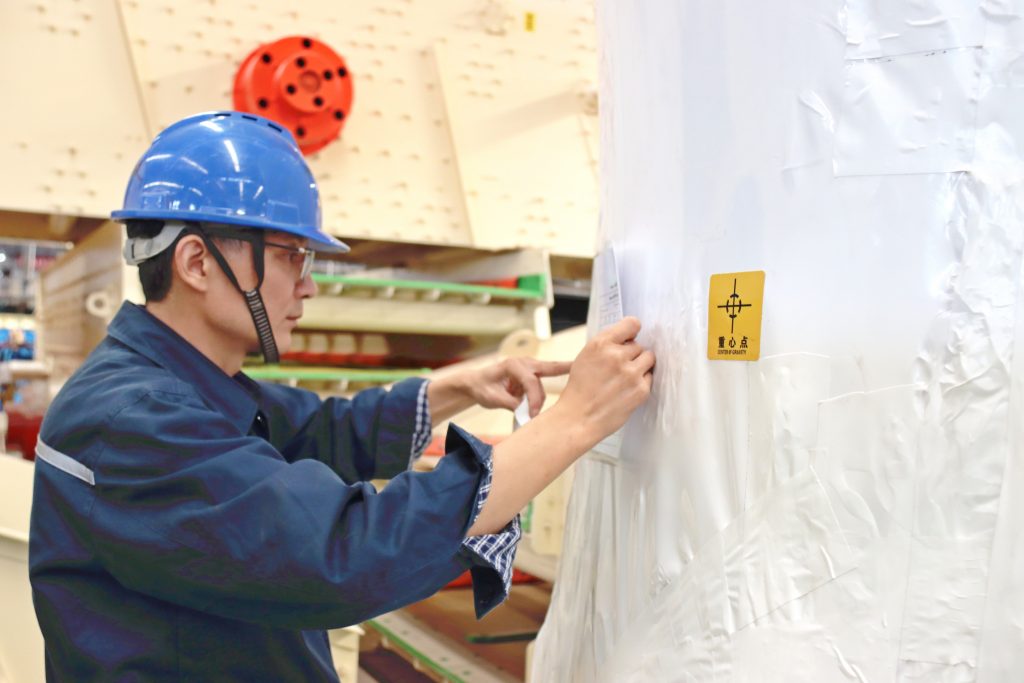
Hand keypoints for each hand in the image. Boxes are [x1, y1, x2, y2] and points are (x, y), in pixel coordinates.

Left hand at [468, 357, 571, 417]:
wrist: (476, 383)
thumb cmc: (482, 387)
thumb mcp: (492, 398)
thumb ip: (511, 403)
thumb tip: (527, 411)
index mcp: (513, 365)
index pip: (531, 381)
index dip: (535, 398)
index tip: (533, 414)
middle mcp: (524, 363)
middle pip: (550, 368)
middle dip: (566, 369)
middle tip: (582, 369)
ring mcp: (529, 368)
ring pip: (543, 385)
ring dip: (538, 399)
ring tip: (528, 413)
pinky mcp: (532, 376)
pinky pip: (540, 387)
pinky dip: (538, 398)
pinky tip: (532, 406)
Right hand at [553, 317, 654, 444]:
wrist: (579, 418)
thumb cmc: (580, 389)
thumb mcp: (585, 357)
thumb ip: (606, 345)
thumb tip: (629, 338)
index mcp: (601, 344)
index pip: (631, 324)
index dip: (632, 331)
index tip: (630, 338)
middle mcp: (617, 355)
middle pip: (639, 345)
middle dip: (631, 355)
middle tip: (618, 369)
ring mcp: (631, 373)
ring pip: (648, 358)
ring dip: (640, 366)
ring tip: (625, 378)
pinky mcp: (641, 389)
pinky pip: (650, 377)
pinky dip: (641, 382)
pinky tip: (626, 390)